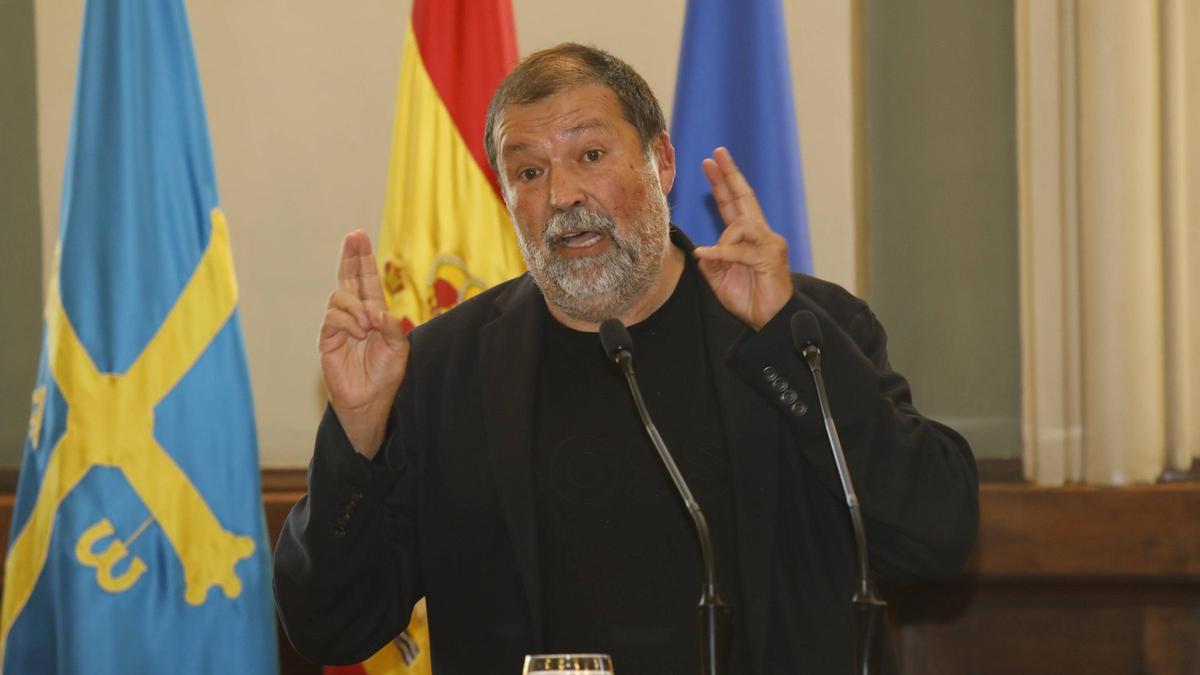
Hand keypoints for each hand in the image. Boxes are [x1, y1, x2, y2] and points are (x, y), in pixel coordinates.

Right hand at [319, 230, 409, 458]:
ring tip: (369, 325)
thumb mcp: (398, 349)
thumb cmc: (385, 375)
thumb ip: (392, 327)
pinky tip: (359, 332)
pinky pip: (333, 318)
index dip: (362, 259)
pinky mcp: (328, 339)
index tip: (358, 236)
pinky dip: (349, 321)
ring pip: (340, 297)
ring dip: (357, 306)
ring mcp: (339, 325)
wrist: (370, 400)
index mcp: (373, 313)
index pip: (365, 280)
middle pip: (348, 278)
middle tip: (353, 237)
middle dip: (351, 257)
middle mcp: (354, 315)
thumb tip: (376, 310)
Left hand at [692, 147, 793, 329]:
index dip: (722, 183)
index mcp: (748, 238)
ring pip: (741, 225)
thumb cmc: (749, 300)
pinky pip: (740, 250)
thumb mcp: (720, 279)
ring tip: (715, 257)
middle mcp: (762, 235)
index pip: (734, 204)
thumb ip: (711, 262)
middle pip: (745, 198)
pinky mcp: (770, 257)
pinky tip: (708, 255)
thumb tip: (702, 251)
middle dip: (729, 175)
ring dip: (723, 240)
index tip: (711, 162)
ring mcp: (769, 244)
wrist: (769, 321)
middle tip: (717, 155)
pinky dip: (722, 253)